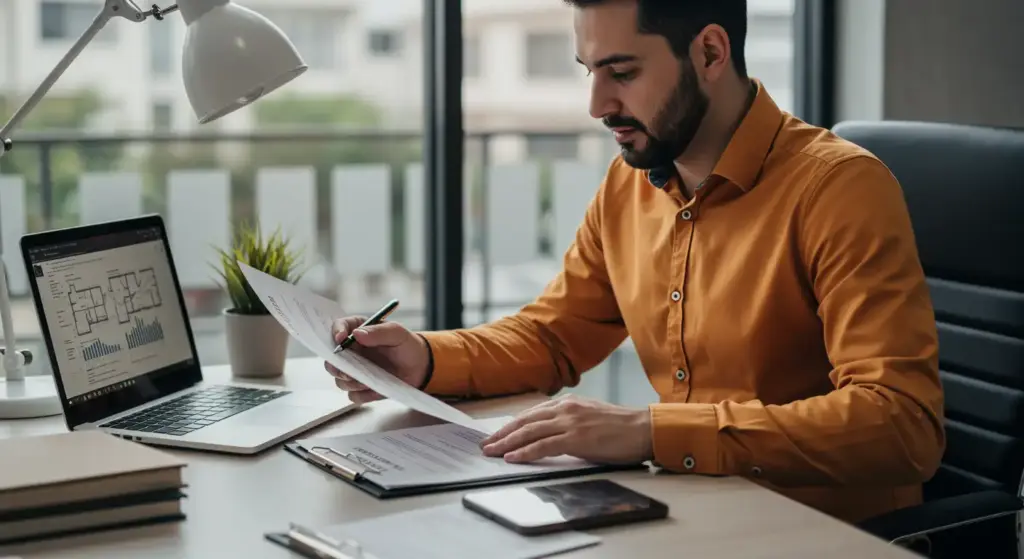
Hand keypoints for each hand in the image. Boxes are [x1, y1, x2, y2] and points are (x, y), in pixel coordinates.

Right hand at [325, 317, 430, 403]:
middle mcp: (351, 351)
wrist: (419, 367)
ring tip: (370, 379)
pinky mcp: (361, 388)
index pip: (337, 328)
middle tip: (348, 369)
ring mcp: (354, 370)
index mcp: (357, 331)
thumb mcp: (397, 333)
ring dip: (351, 381)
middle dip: (336, 366)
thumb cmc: (407, 345)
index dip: (335, 333)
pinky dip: (362, 394)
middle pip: (330, 359)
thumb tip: (357, 334)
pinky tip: (375, 388)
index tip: (341, 339)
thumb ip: (378, 332)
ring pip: (340, 380)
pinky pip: (353, 395)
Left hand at [481, 395, 652, 464]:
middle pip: (525, 421)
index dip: (511, 425)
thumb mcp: (589, 417)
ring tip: (491, 452)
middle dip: (502, 434)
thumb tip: (550, 435)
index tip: (497, 434)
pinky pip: (543, 446)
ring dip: (507, 443)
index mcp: (568, 403)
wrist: (643, 429)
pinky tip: (512, 458)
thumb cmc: (620, 427)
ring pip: (529, 432)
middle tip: (485, 444)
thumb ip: (569, 421)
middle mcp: (565, 409)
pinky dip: (525, 452)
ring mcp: (570, 423)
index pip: (531, 414)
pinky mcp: (576, 438)